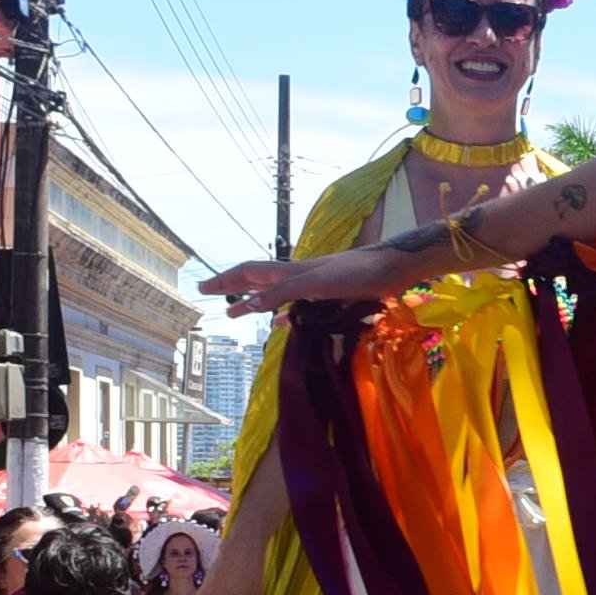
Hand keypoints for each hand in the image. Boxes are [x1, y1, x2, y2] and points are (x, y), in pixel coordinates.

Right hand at [204, 245, 407, 316]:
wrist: (393, 269)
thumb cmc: (357, 273)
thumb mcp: (316, 283)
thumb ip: (284, 293)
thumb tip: (249, 304)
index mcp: (291, 271)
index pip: (250, 273)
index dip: (226, 280)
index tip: (202, 287)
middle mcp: (299, 277)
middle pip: (258, 282)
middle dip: (233, 288)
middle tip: (211, 296)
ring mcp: (314, 287)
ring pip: (276, 295)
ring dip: (255, 303)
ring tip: (236, 314)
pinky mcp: (330, 297)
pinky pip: (299, 308)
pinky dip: (285, 316)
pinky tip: (281, 325)